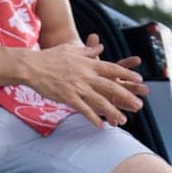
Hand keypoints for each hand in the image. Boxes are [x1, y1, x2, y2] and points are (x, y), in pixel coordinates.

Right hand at [24, 34, 149, 127]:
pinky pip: (84, 109)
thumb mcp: (71, 49)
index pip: (113, 68)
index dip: (127, 74)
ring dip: (113, 111)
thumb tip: (100, 47)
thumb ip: (88, 50)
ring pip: (100, 101)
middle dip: (127, 97)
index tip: (139, 79)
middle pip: (111, 87)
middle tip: (139, 104)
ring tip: (122, 120)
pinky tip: (100, 125)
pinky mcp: (68, 97)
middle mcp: (86, 75)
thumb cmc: (50, 56)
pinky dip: (93, 118)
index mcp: (88, 63)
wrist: (32, 66)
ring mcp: (77, 87)